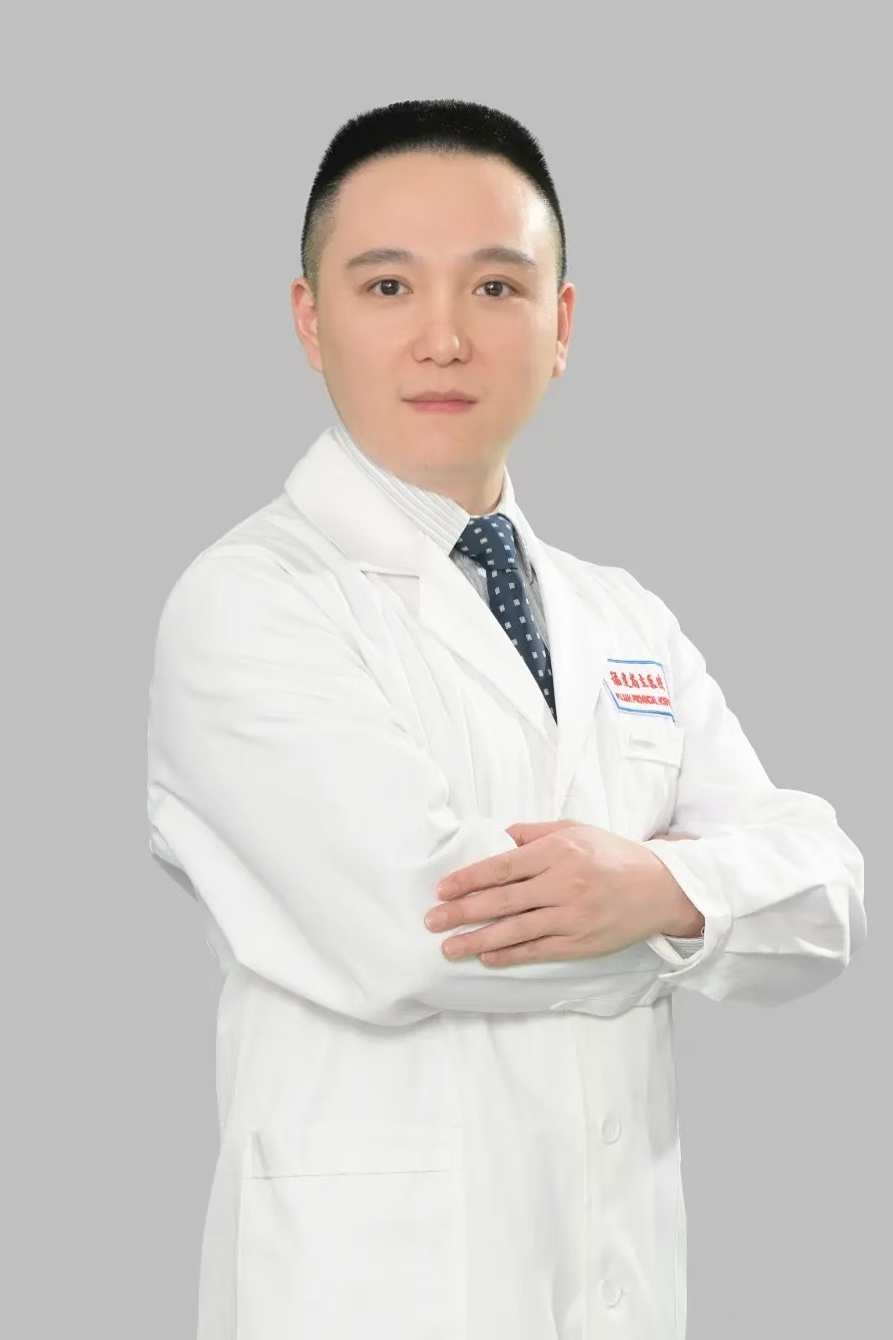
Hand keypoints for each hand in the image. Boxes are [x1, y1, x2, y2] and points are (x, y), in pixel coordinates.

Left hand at [424, 820, 703, 966]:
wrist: (659, 888)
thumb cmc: (612, 854)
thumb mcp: (575, 829)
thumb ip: (534, 833)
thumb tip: (497, 838)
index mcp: (558, 852)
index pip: (502, 867)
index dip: (468, 879)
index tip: (442, 889)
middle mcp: (562, 884)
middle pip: (501, 902)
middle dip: (461, 913)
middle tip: (431, 921)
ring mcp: (571, 917)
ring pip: (514, 931)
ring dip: (476, 941)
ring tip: (448, 948)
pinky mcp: (579, 942)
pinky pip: (536, 950)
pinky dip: (508, 955)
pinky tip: (486, 956)